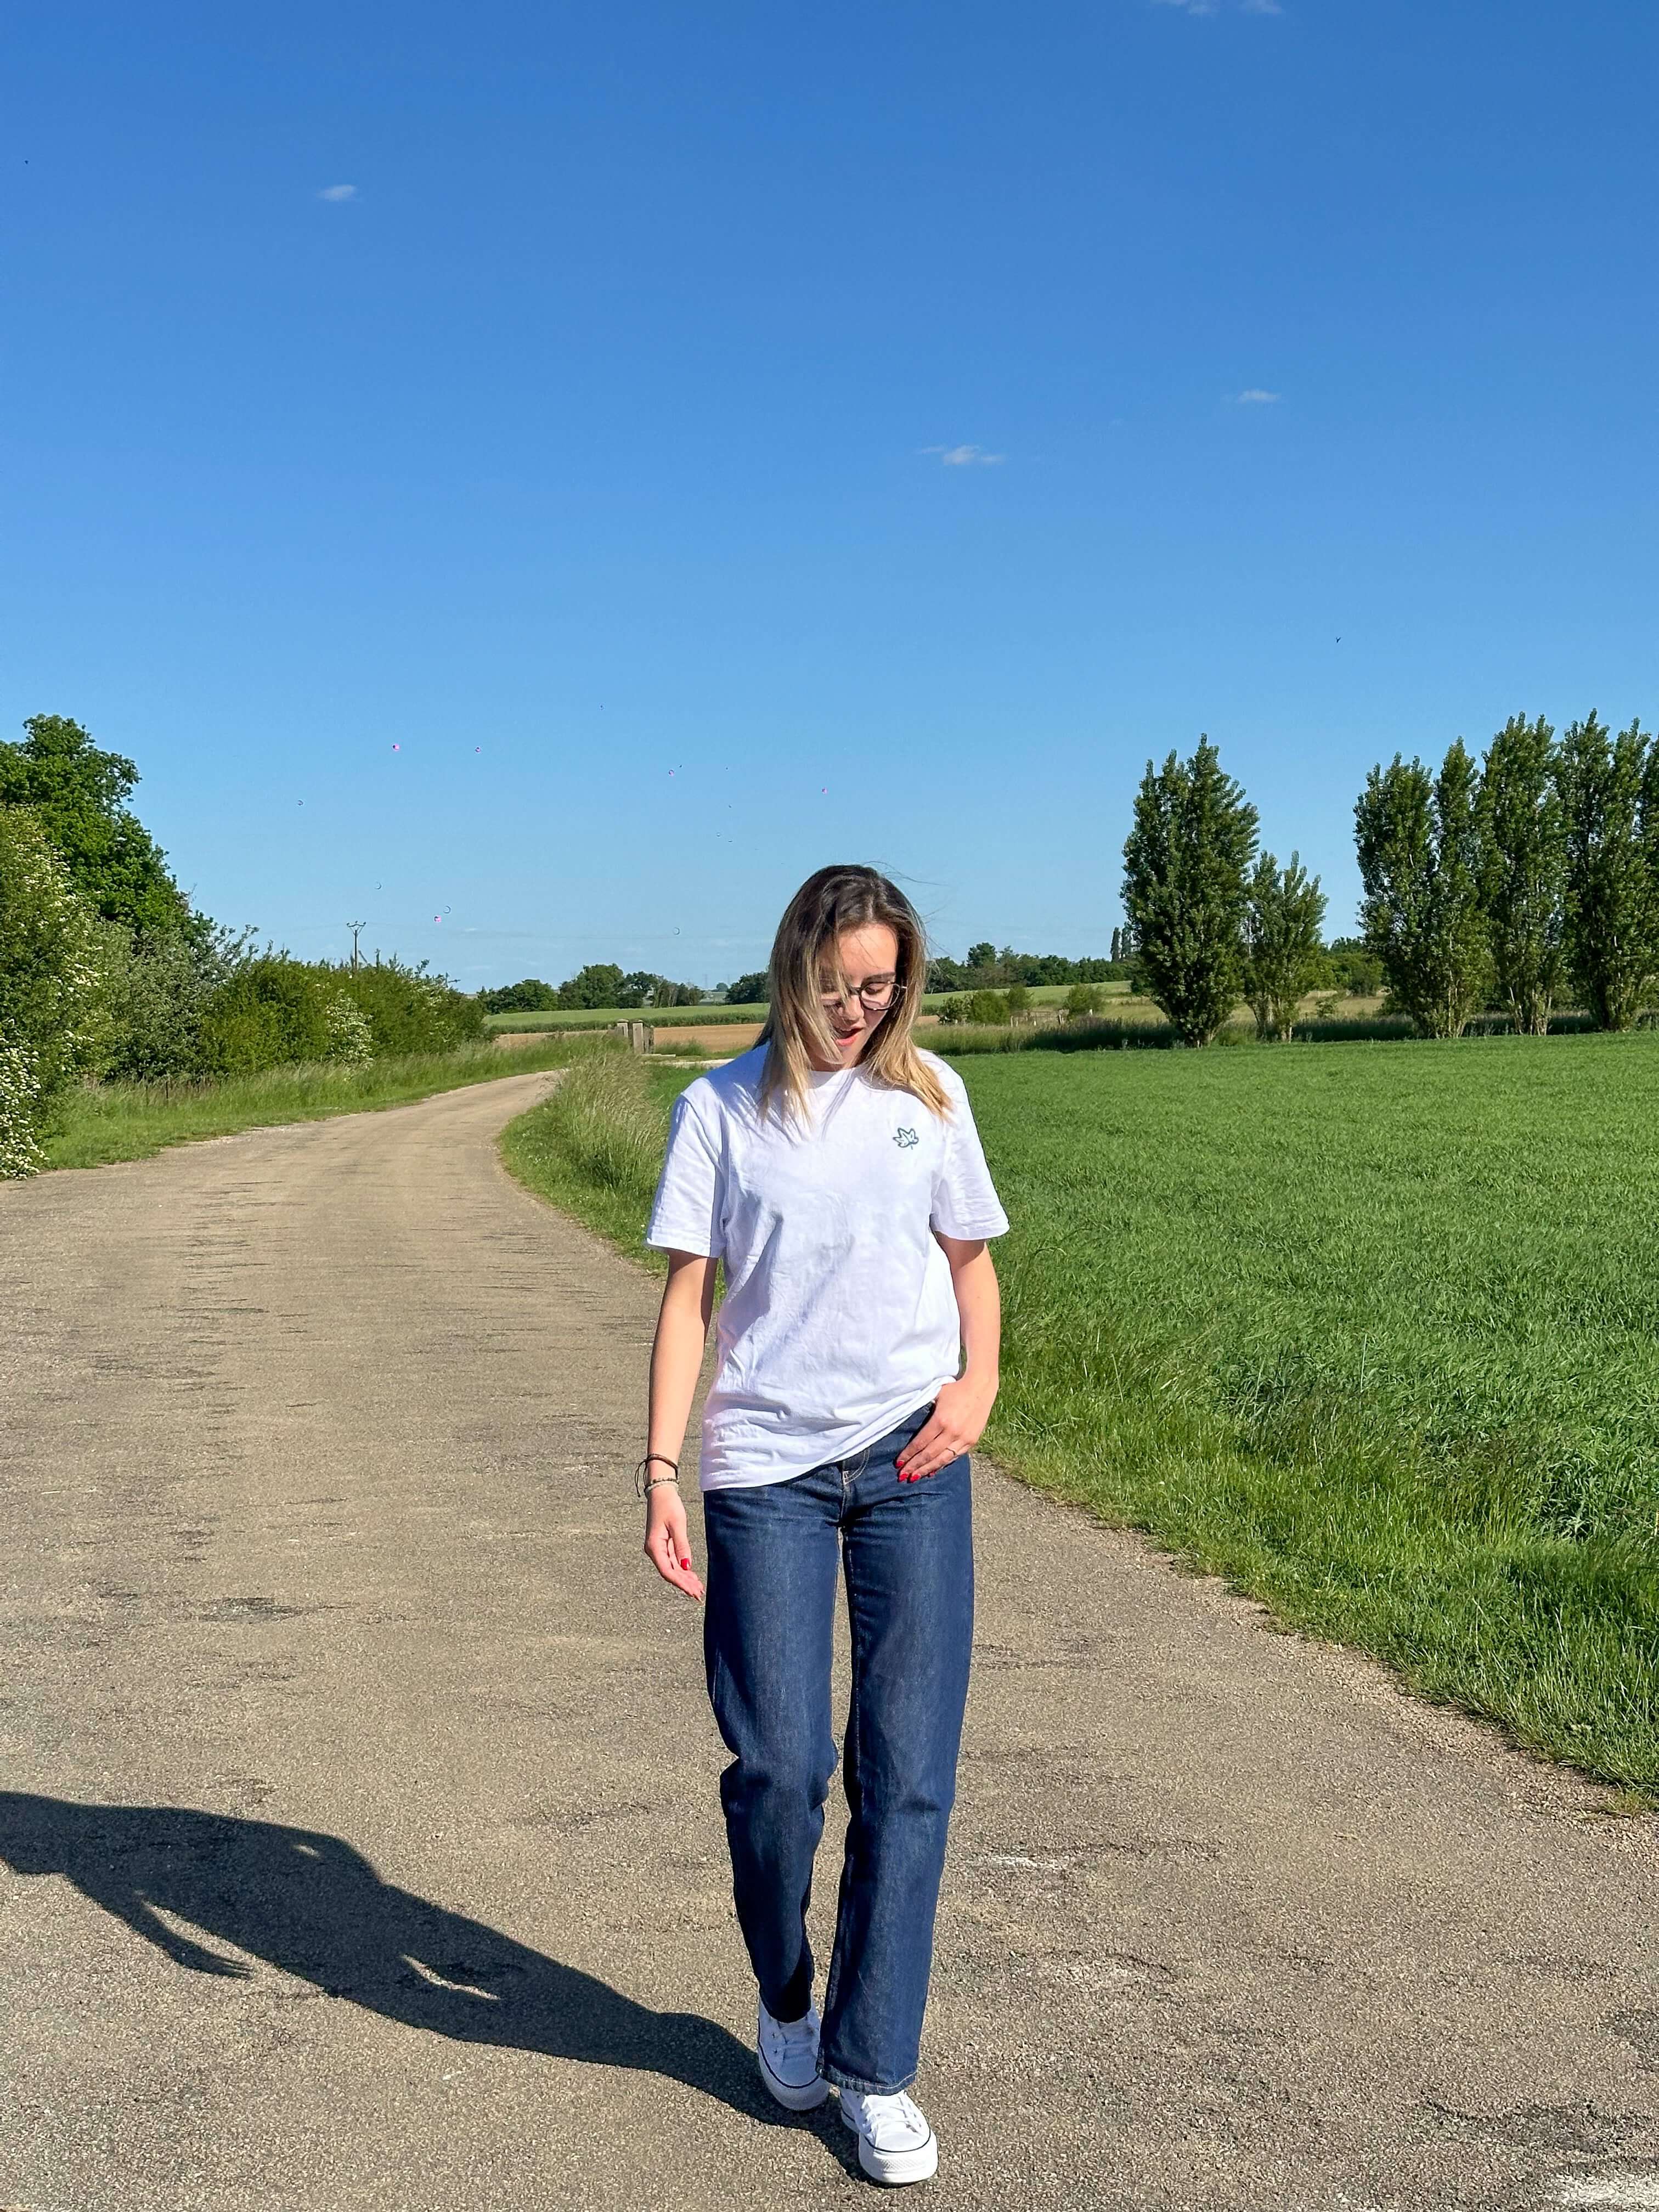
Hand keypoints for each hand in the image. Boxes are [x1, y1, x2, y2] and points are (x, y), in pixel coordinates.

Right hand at [644, 1484, 703, 1599]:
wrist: (661, 1492)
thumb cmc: (668, 1505)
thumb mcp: (677, 1524)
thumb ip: (682, 1546)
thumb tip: (686, 1566)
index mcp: (654, 1547)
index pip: (667, 1571)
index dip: (680, 1583)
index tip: (692, 1591)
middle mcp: (654, 1550)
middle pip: (670, 1572)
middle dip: (684, 1584)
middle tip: (699, 1594)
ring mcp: (658, 1548)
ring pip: (672, 1568)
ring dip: (685, 1578)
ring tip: (698, 1587)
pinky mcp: (664, 1545)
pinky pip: (673, 1560)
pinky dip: (683, 1568)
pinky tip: (692, 1576)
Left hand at [895, 1375, 995, 1482]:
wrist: (981, 1386)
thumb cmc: (955, 1388)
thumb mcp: (935, 1395)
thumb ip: (923, 1409)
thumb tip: (907, 1421)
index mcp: (941, 1420)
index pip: (920, 1443)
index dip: (908, 1454)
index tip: (898, 1463)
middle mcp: (952, 1432)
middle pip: (929, 1454)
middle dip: (914, 1466)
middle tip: (902, 1476)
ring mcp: (964, 1438)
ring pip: (942, 1459)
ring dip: (927, 1469)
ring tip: (915, 1478)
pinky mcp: (972, 1440)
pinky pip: (954, 1456)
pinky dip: (942, 1464)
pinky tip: (933, 1470)